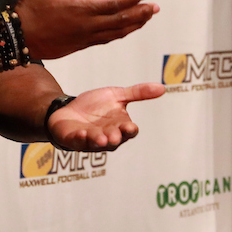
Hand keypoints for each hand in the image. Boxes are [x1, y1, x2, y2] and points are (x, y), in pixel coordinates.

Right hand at [16, 0, 158, 60]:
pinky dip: (120, 33)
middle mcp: (87, 24)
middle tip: (155, 8)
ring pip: (116, 32)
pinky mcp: (81, 45)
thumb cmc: (28, 8)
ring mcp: (85, 36)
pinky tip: (127, 29)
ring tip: (147, 18)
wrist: (18, 36)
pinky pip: (106, 39)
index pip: (113, 3)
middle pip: (121, 19)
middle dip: (140, 13)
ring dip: (134, 24)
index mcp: (80, 6)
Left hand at [48, 83, 165, 150]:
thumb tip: (163, 87)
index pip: (128, 131)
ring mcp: (90, 140)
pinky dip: (80, 138)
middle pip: (114, 140)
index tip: (130, 127)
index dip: (129, 130)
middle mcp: (107, 137)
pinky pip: (78, 142)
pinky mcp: (74, 140)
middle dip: (114, 137)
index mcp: (119, 126)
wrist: (69, 108)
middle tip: (114, 136)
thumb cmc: (95, 106)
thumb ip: (138, 93)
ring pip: (97, 143)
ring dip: (99, 141)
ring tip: (100, 138)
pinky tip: (81, 133)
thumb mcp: (117, 95)